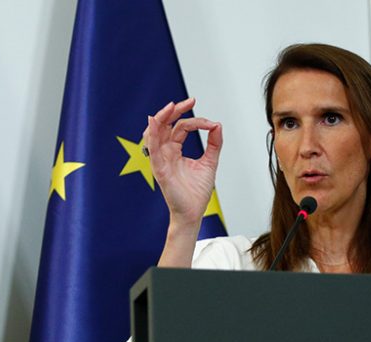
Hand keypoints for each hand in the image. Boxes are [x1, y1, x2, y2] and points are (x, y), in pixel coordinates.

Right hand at [143, 98, 222, 227]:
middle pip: (166, 125)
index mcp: (175, 150)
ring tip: (171, 106)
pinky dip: (153, 134)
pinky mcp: (159, 169)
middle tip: (191, 101)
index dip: (196, 121)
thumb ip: (214, 144)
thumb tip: (217, 125)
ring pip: (155, 133)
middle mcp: (165, 152)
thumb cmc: (197, 192)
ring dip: (161, 118)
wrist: (193, 212)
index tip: (212, 125)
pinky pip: (152, 149)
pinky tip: (155, 122)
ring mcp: (160, 160)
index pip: (181, 127)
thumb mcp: (210, 162)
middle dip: (176, 110)